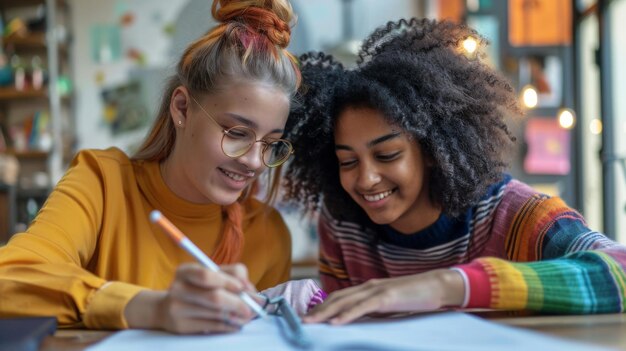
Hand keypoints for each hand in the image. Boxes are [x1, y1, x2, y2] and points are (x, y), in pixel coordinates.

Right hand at [125, 263, 256, 333]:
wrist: (166, 309)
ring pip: (216, 313)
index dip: (229, 282)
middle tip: (253, 308)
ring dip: (237, 316)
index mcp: (185, 271)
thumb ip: (232, 275)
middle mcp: (178, 288)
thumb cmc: (197, 288)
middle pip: (214, 297)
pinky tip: (236, 324)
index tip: (244, 288)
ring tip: (247, 316)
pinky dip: (229, 325)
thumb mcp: (211, 274)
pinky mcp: (181, 326)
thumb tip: (251, 291)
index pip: (207, 275)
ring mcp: (178, 308)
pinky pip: (212, 326)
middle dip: (238, 303)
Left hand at [303, 269, 463, 324]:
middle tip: (301, 321)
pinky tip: (335, 323)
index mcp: (368, 288)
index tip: (310, 316)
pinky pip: (362, 307)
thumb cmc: (415, 297)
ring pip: (345, 301)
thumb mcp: (389, 304)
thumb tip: (358, 320)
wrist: (436, 286)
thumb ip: (373, 309)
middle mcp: (368, 287)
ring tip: (311, 322)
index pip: (340, 297)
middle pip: (337, 298)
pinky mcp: (386, 296)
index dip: (323, 306)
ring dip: (325, 312)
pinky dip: (347, 315)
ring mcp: (376, 290)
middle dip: (318, 310)